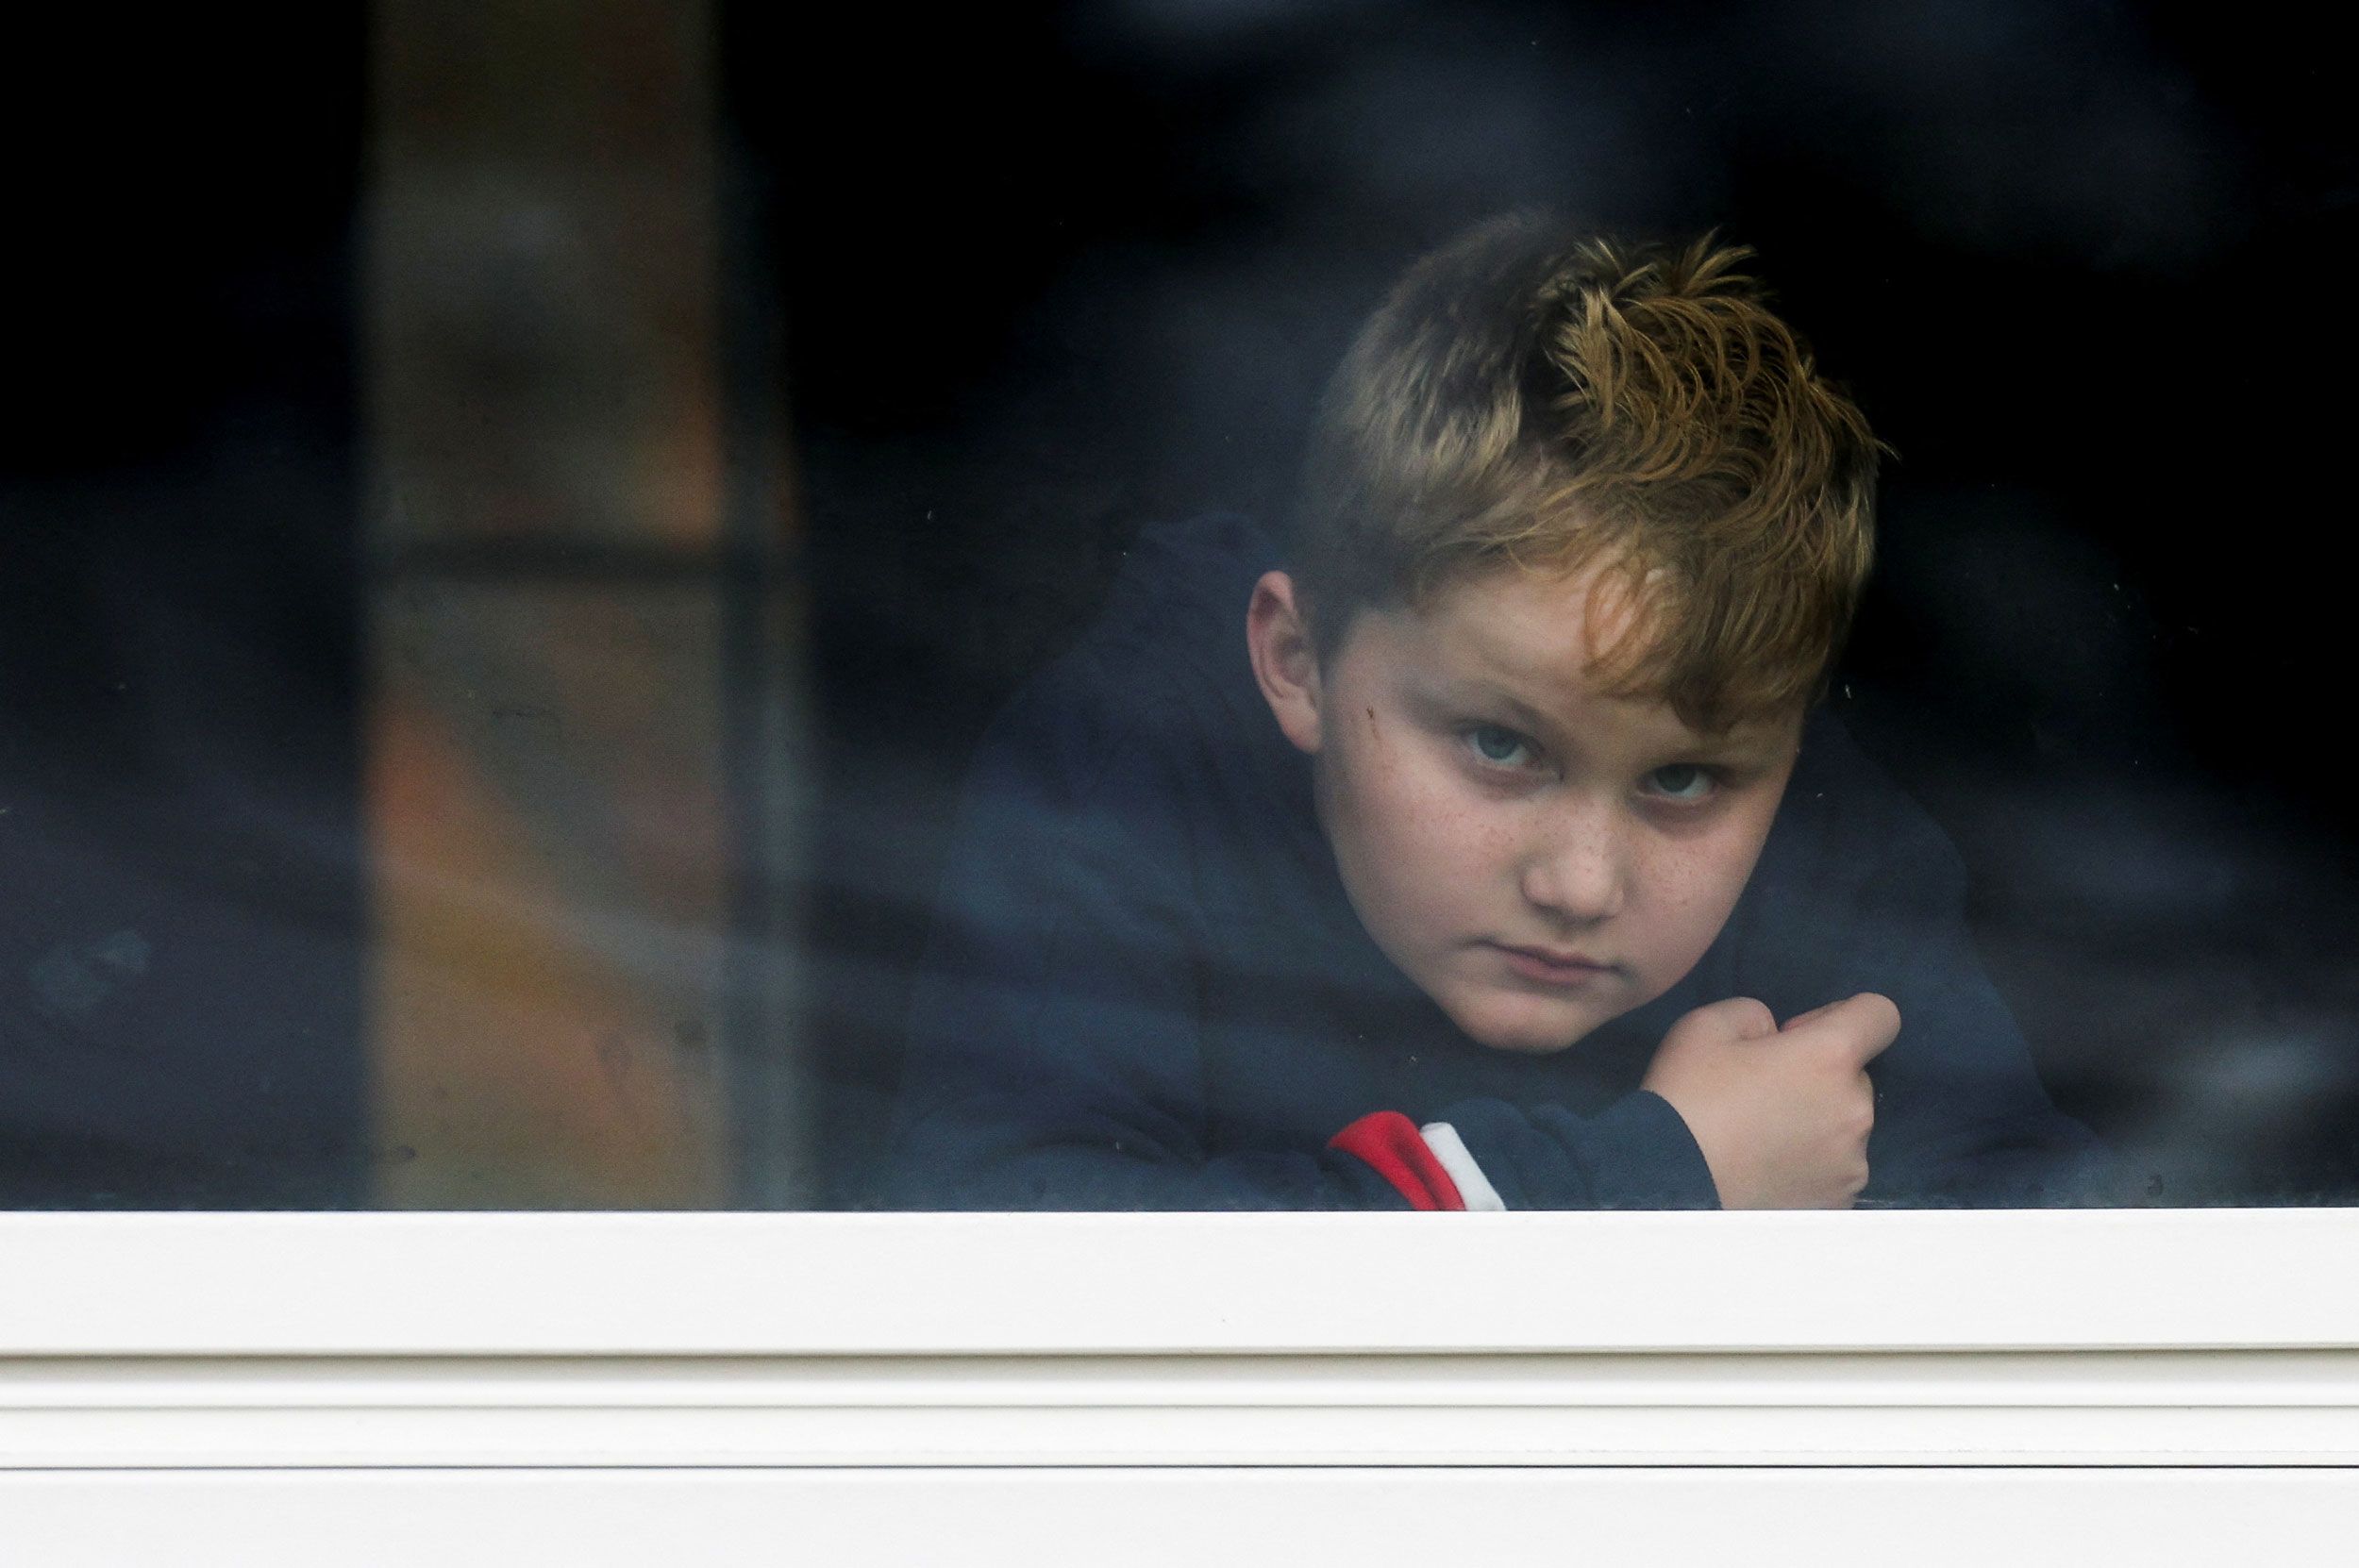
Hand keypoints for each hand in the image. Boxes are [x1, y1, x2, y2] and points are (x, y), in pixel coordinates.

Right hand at [1639, 993, 1899, 1208]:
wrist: (1668, 1183)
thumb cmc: (1687, 1097)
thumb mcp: (1707, 1025)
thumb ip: (1757, 1015)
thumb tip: (1777, 1037)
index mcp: (1830, 1057)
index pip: (1881, 1015)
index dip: (1840, 1015)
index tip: (1795, 1036)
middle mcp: (1856, 1110)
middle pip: (1856, 1075)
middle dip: (1820, 1075)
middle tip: (1763, 1091)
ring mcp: (1852, 1162)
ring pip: (1846, 1124)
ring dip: (1817, 1121)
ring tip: (1761, 1137)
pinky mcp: (1840, 1201)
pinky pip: (1835, 1167)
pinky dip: (1811, 1163)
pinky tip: (1766, 1167)